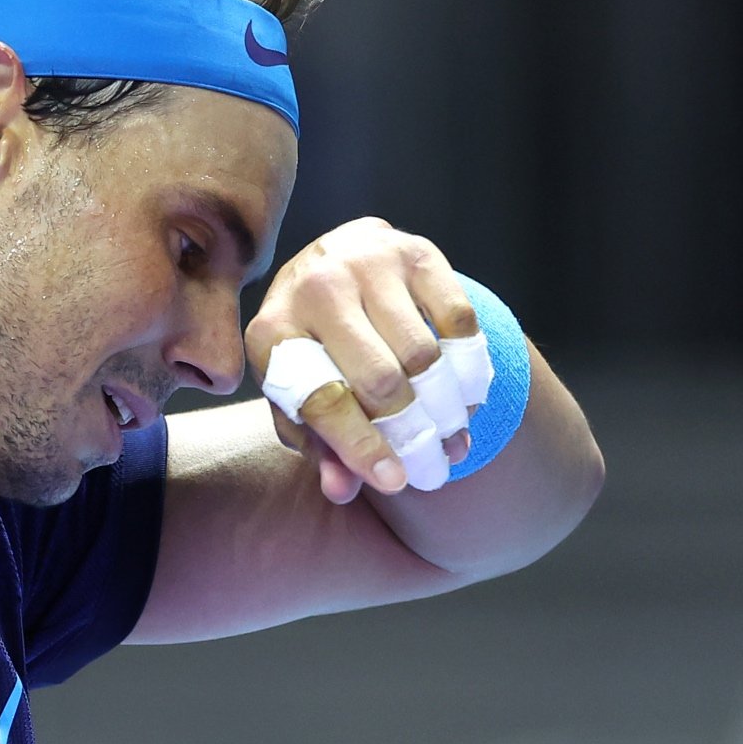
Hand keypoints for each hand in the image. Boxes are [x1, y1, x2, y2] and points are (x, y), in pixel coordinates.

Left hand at [246, 217, 478, 504]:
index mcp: (272, 332)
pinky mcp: (416, 252)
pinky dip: (470, 367)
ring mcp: (367, 263)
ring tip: (454, 437)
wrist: (331, 265)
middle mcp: (315, 289)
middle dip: (414, 434)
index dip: (362, 448)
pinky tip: (467, 395)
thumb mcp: (298, 396)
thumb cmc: (312, 349)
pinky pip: (458, 320)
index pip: (323, 400)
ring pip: (424, 355)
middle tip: (435, 468)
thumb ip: (318, 445)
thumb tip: (342, 490)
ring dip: (448, 407)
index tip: (396, 483)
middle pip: (380, 380)